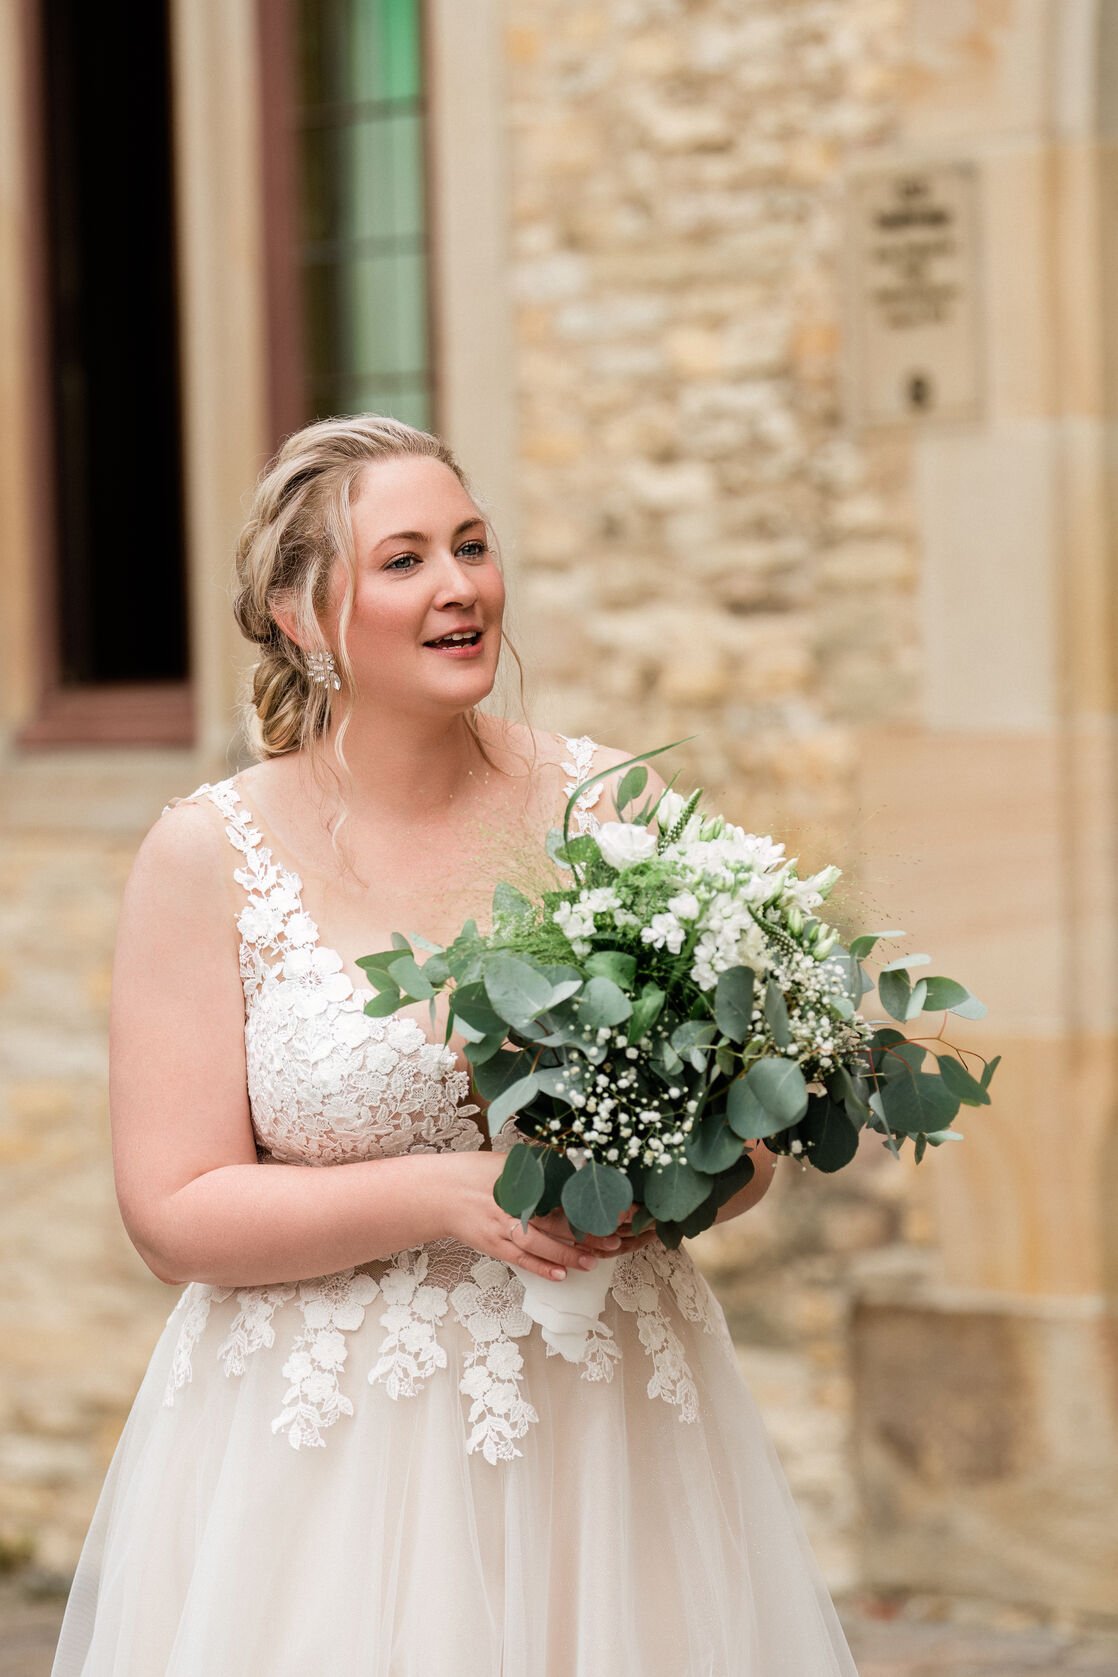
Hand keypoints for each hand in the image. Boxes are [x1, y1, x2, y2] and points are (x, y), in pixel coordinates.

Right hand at [443, 1155, 649, 1280]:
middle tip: (615, 1237)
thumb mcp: (508, 1161)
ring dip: (568, 1254)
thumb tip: (575, 1162)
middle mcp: (512, 1203)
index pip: (563, 1190)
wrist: (438, 1193)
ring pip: (539, 1243)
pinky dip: (541, 1267)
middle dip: (587, 1229)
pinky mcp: (493, 1245)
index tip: (614, 1205)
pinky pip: (520, 1259)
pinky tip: (561, 1274)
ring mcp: (501, 1226)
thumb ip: (540, 1165)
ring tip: (593, 1261)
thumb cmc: (474, 1172)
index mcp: (519, 1179)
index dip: (589, 1199)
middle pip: (556, 1218)